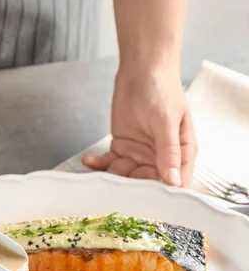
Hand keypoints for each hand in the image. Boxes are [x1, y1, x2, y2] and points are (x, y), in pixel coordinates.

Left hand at [82, 66, 196, 187]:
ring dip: (113, 176)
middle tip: (115, 185)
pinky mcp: (122, 147)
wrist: (141, 71)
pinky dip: (99, 164)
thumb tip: (174, 180)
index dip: (163, 192)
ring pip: (126, 175)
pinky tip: (89, 161)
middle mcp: (161, 157)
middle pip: (147, 182)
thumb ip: (168, 151)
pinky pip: (110, 163)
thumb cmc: (161, 90)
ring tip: (101, 171)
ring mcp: (140, 153)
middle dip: (131, 186)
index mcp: (182, 152)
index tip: (146, 200)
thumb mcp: (166, 121)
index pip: (176, 180)